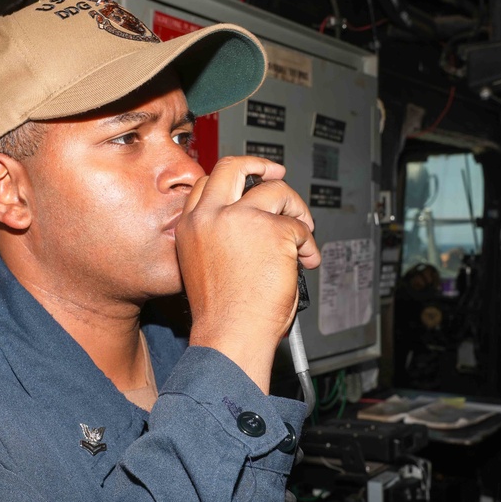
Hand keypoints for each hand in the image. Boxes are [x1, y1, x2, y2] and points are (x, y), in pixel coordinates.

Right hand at [176, 156, 319, 391]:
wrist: (230, 336)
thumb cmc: (221, 315)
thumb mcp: (204, 265)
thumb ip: (219, 237)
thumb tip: (252, 224)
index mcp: (190, 226)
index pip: (208, 183)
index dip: (233, 178)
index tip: (248, 181)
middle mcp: (212, 216)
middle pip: (235, 167)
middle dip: (260, 165)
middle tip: (277, 174)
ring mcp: (242, 219)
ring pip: (277, 191)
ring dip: (296, 209)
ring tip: (302, 234)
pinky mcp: (273, 231)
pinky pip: (300, 228)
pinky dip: (309, 245)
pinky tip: (305, 262)